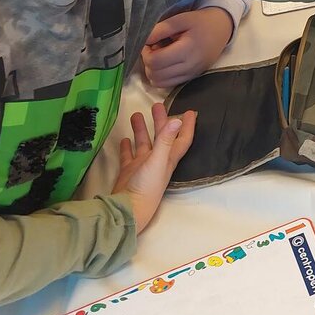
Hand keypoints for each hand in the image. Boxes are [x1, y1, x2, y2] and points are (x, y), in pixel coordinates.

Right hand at [113, 103, 196, 232]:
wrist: (128, 208)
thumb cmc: (147, 185)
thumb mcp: (157, 160)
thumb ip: (165, 140)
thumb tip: (178, 120)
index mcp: (169, 158)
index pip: (182, 139)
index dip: (188, 126)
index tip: (190, 112)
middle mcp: (158, 161)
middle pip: (162, 137)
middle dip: (161, 121)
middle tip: (156, 105)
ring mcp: (142, 166)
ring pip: (144, 144)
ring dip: (142, 130)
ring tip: (135, 114)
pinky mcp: (129, 172)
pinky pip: (128, 156)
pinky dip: (127, 147)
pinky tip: (124, 138)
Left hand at [141, 8, 233, 88]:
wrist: (222, 28)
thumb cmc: (201, 21)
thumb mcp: (181, 19)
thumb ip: (161, 29)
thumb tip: (144, 40)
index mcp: (187, 50)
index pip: (155, 61)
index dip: (145, 52)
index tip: (149, 42)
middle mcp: (190, 66)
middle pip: (155, 74)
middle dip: (148, 61)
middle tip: (153, 48)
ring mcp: (191, 74)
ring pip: (159, 82)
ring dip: (153, 71)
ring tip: (159, 56)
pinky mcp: (191, 77)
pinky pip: (168, 84)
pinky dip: (161, 76)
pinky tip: (166, 63)